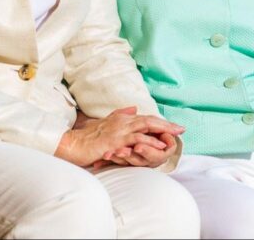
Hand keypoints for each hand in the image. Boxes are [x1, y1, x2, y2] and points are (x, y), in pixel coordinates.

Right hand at [56, 106, 184, 167]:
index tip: (174, 126)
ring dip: (162, 130)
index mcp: (121, 119)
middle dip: (166, 124)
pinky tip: (159, 145)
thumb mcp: (104, 123)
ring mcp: (119, 131)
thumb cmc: (87, 137)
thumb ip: (119, 115)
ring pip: (145, 126)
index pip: (144, 118)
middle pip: (149, 120)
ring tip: (175, 134)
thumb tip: (133, 108)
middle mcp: (122, 122)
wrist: (72, 144)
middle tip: (181, 128)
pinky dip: (149, 141)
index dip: (160, 121)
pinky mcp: (115, 141)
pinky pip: (136, 139)